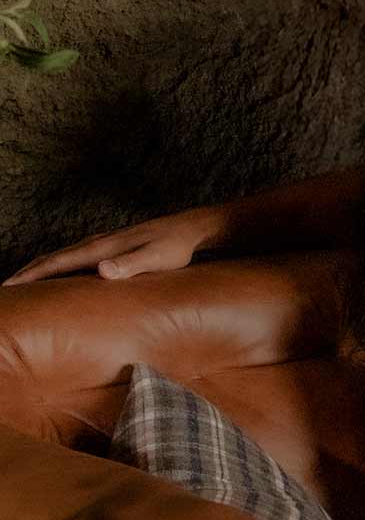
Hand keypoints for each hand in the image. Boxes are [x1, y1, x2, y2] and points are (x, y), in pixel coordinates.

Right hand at [4, 207, 221, 284]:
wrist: (191, 229)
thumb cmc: (175, 246)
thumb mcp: (156, 258)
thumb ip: (130, 265)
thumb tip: (101, 270)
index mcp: (101, 248)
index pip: (57, 263)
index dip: (31, 276)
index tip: (9, 287)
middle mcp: (97, 243)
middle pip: (52, 258)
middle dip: (27, 273)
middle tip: (6, 290)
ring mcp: (103, 244)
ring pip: (62, 257)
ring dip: (40, 270)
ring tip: (24, 284)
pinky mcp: (112, 247)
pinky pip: (75, 258)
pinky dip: (58, 267)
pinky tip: (60, 276)